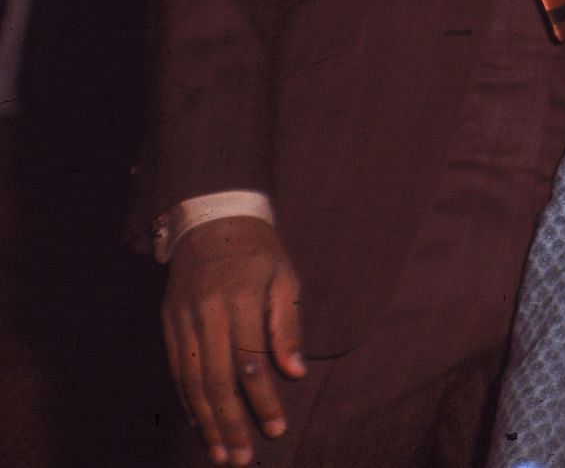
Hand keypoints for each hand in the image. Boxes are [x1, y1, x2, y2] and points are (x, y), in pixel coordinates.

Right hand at [161, 217, 305, 465]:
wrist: (211, 220)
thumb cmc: (259, 253)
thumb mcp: (285, 278)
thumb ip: (287, 326)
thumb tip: (296, 373)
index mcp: (241, 299)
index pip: (250, 361)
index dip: (263, 399)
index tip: (276, 429)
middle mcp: (206, 312)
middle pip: (217, 379)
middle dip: (231, 423)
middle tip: (242, 458)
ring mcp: (182, 319)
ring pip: (192, 381)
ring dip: (207, 422)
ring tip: (222, 454)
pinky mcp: (168, 324)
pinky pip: (177, 371)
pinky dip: (189, 402)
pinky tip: (202, 426)